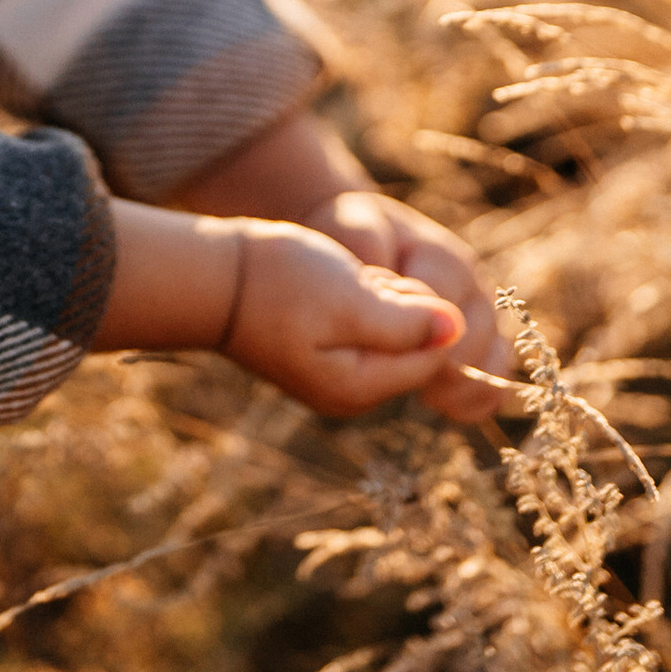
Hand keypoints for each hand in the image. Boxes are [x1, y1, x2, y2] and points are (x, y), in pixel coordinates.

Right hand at [216, 218, 499, 424]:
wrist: (213, 277)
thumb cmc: (278, 283)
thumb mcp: (350, 298)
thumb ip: (408, 321)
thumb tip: (457, 330)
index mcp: (361, 388)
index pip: (436, 355)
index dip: (422, 309)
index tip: (376, 286)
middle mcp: (353, 393)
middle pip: (416, 345)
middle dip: (397, 304)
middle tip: (347, 285)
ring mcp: (337, 377)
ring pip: (393, 330)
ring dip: (377, 297)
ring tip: (331, 285)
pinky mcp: (324, 356)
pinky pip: (365, 326)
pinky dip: (356, 299)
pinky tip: (322, 289)